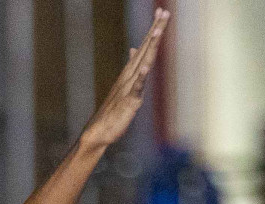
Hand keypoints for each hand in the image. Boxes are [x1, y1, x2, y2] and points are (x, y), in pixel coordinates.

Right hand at [80, 8, 168, 147]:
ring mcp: (129, 87)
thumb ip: (133, 66)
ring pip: (143, 63)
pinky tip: (145, 68)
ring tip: (157, 30)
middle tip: (164, 11)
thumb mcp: (126, 85)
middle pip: (146, 49)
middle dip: (156, 30)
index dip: (154, 28)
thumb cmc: (114, 110)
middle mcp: (130, 75)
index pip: (145, 46)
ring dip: (149, 47)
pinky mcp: (129, 102)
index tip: (162, 11)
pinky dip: (141, 78)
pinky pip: (136, 88)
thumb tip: (136, 48)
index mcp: (131, 71)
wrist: (99, 131)